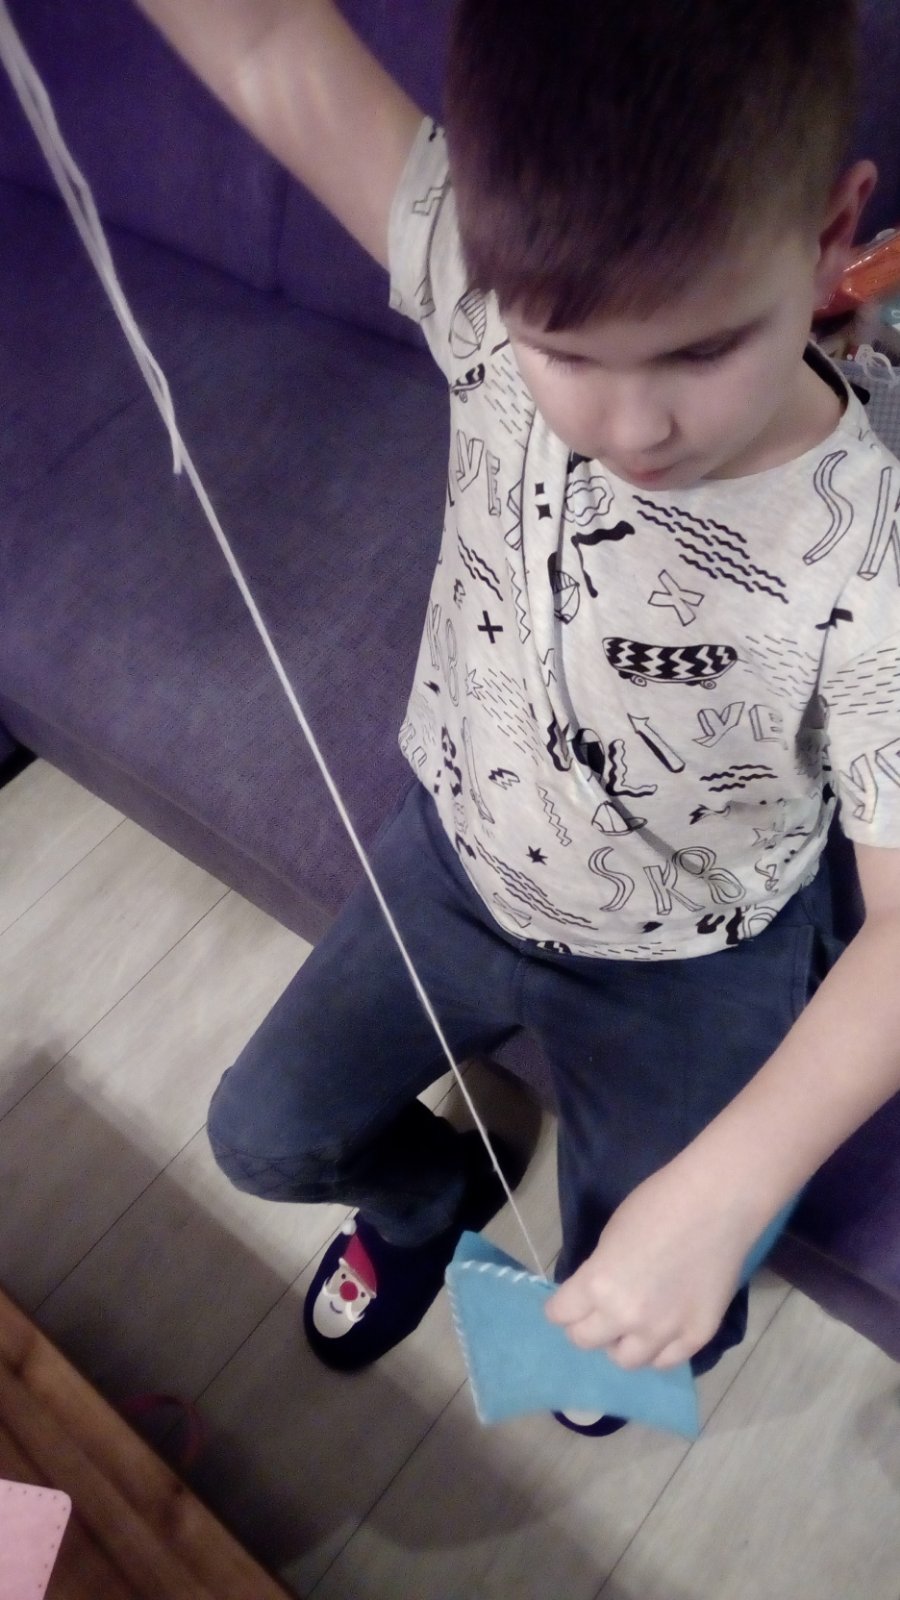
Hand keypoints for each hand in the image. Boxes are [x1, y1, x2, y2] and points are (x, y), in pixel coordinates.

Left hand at [545, 1159, 758, 1369]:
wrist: (717, 1203)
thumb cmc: (658, 1203)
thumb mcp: (611, 1235)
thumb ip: (599, 1273)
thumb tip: (595, 1296)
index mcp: (599, 1285)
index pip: (561, 1315)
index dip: (561, 1306)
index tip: (568, 1302)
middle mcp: (626, 1317)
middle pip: (585, 1341)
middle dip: (585, 1325)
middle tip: (597, 1312)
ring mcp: (664, 1332)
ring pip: (625, 1361)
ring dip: (621, 1342)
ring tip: (631, 1324)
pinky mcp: (697, 1337)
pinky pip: (665, 1362)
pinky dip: (657, 1349)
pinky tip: (660, 1330)